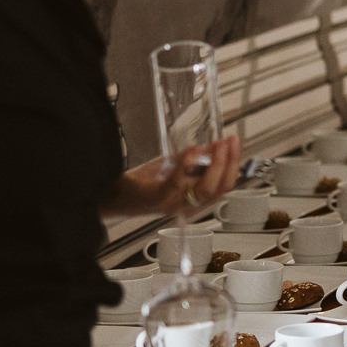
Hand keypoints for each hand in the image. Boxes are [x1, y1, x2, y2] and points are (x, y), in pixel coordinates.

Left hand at [101, 135, 240, 217]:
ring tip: (217, 144)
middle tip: (229, 140)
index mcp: (195, 200)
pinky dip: (187, 164)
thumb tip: (215, 145)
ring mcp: (174, 203)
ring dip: (216, 163)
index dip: (233, 163)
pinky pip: (178, 183)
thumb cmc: (144, 183)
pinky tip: (192, 150)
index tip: (234, 142)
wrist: (113, 196)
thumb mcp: (175, 169)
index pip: (225, 185)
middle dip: (229, 161)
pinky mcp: (159, 198)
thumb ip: (196, 161)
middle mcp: (188, 205)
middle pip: (220, 187)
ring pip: (205, 188)